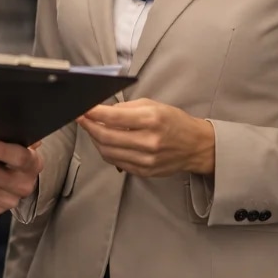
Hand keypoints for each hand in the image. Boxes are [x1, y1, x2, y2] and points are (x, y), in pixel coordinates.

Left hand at [78, 99, 215, 176]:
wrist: (195, 146)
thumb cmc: (173, 121)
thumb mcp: (152, 105)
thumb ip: (126, 108)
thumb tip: (101, 110)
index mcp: (151, 120)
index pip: (114, 117)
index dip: (93, 113)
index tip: (82, 110)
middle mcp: (149, 141)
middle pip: (106, 137)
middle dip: (89, 127)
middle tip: (82, 119)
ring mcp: (146, 159)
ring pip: (108, 152)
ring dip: (95, 140)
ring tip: (93, 130)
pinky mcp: (144, 171)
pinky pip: (117, 162)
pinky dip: (107, 151)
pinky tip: (105, 142)